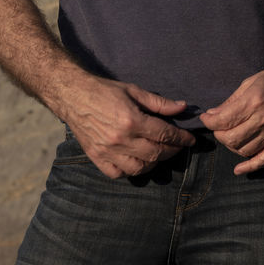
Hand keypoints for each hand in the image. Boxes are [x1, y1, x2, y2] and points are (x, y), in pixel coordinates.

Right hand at [61, 78, 195, 179]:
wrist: (73, 95)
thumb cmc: (104, 90)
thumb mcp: (133, 91)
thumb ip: (159, 103)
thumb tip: (183, 107)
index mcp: (132, 120)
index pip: (165, 134)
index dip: (181, 138)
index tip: (190, 139)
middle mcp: (121, 139)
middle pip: (156, 153)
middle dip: (172, 151)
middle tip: (178, 146)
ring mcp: (108, 152)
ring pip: (140, 168)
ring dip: (154, 163)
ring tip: (158, 153)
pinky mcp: (97, 158)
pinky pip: (119, 174)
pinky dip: (130, 171)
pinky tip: (136, 161)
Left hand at [199, 60, 263, 174]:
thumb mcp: (249, 82)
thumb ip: (231, 101)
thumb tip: (213, 114)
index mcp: (253, 102)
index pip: (223, 121)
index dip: (209, 122)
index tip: (206, 118)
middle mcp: (262, 119)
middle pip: (231, 138)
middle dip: (218, 134)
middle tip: (218, 126)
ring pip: (244, 150)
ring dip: (231, 146)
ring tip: (229, 135)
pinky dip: (250, 166)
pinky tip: (238, 169)